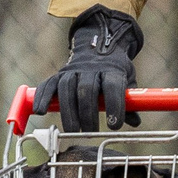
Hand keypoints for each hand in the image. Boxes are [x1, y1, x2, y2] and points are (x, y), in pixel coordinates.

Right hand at [33, 8, 141, 132]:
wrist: (98, 45)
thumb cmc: (114, 71)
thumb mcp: (127, 81)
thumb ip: (130, 103)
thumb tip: (135, 122)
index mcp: (112, 71)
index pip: (112, 87)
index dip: (114, 106)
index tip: (115, 126)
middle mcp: (91, 69)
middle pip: (87, 90)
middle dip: (88, 113)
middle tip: (90, 131)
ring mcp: (73, 71)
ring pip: (67, 88)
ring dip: (69, 111)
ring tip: (73, 130)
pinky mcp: (58, 74)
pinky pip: (48, 85)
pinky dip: (43, 98)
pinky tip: (41, 112)